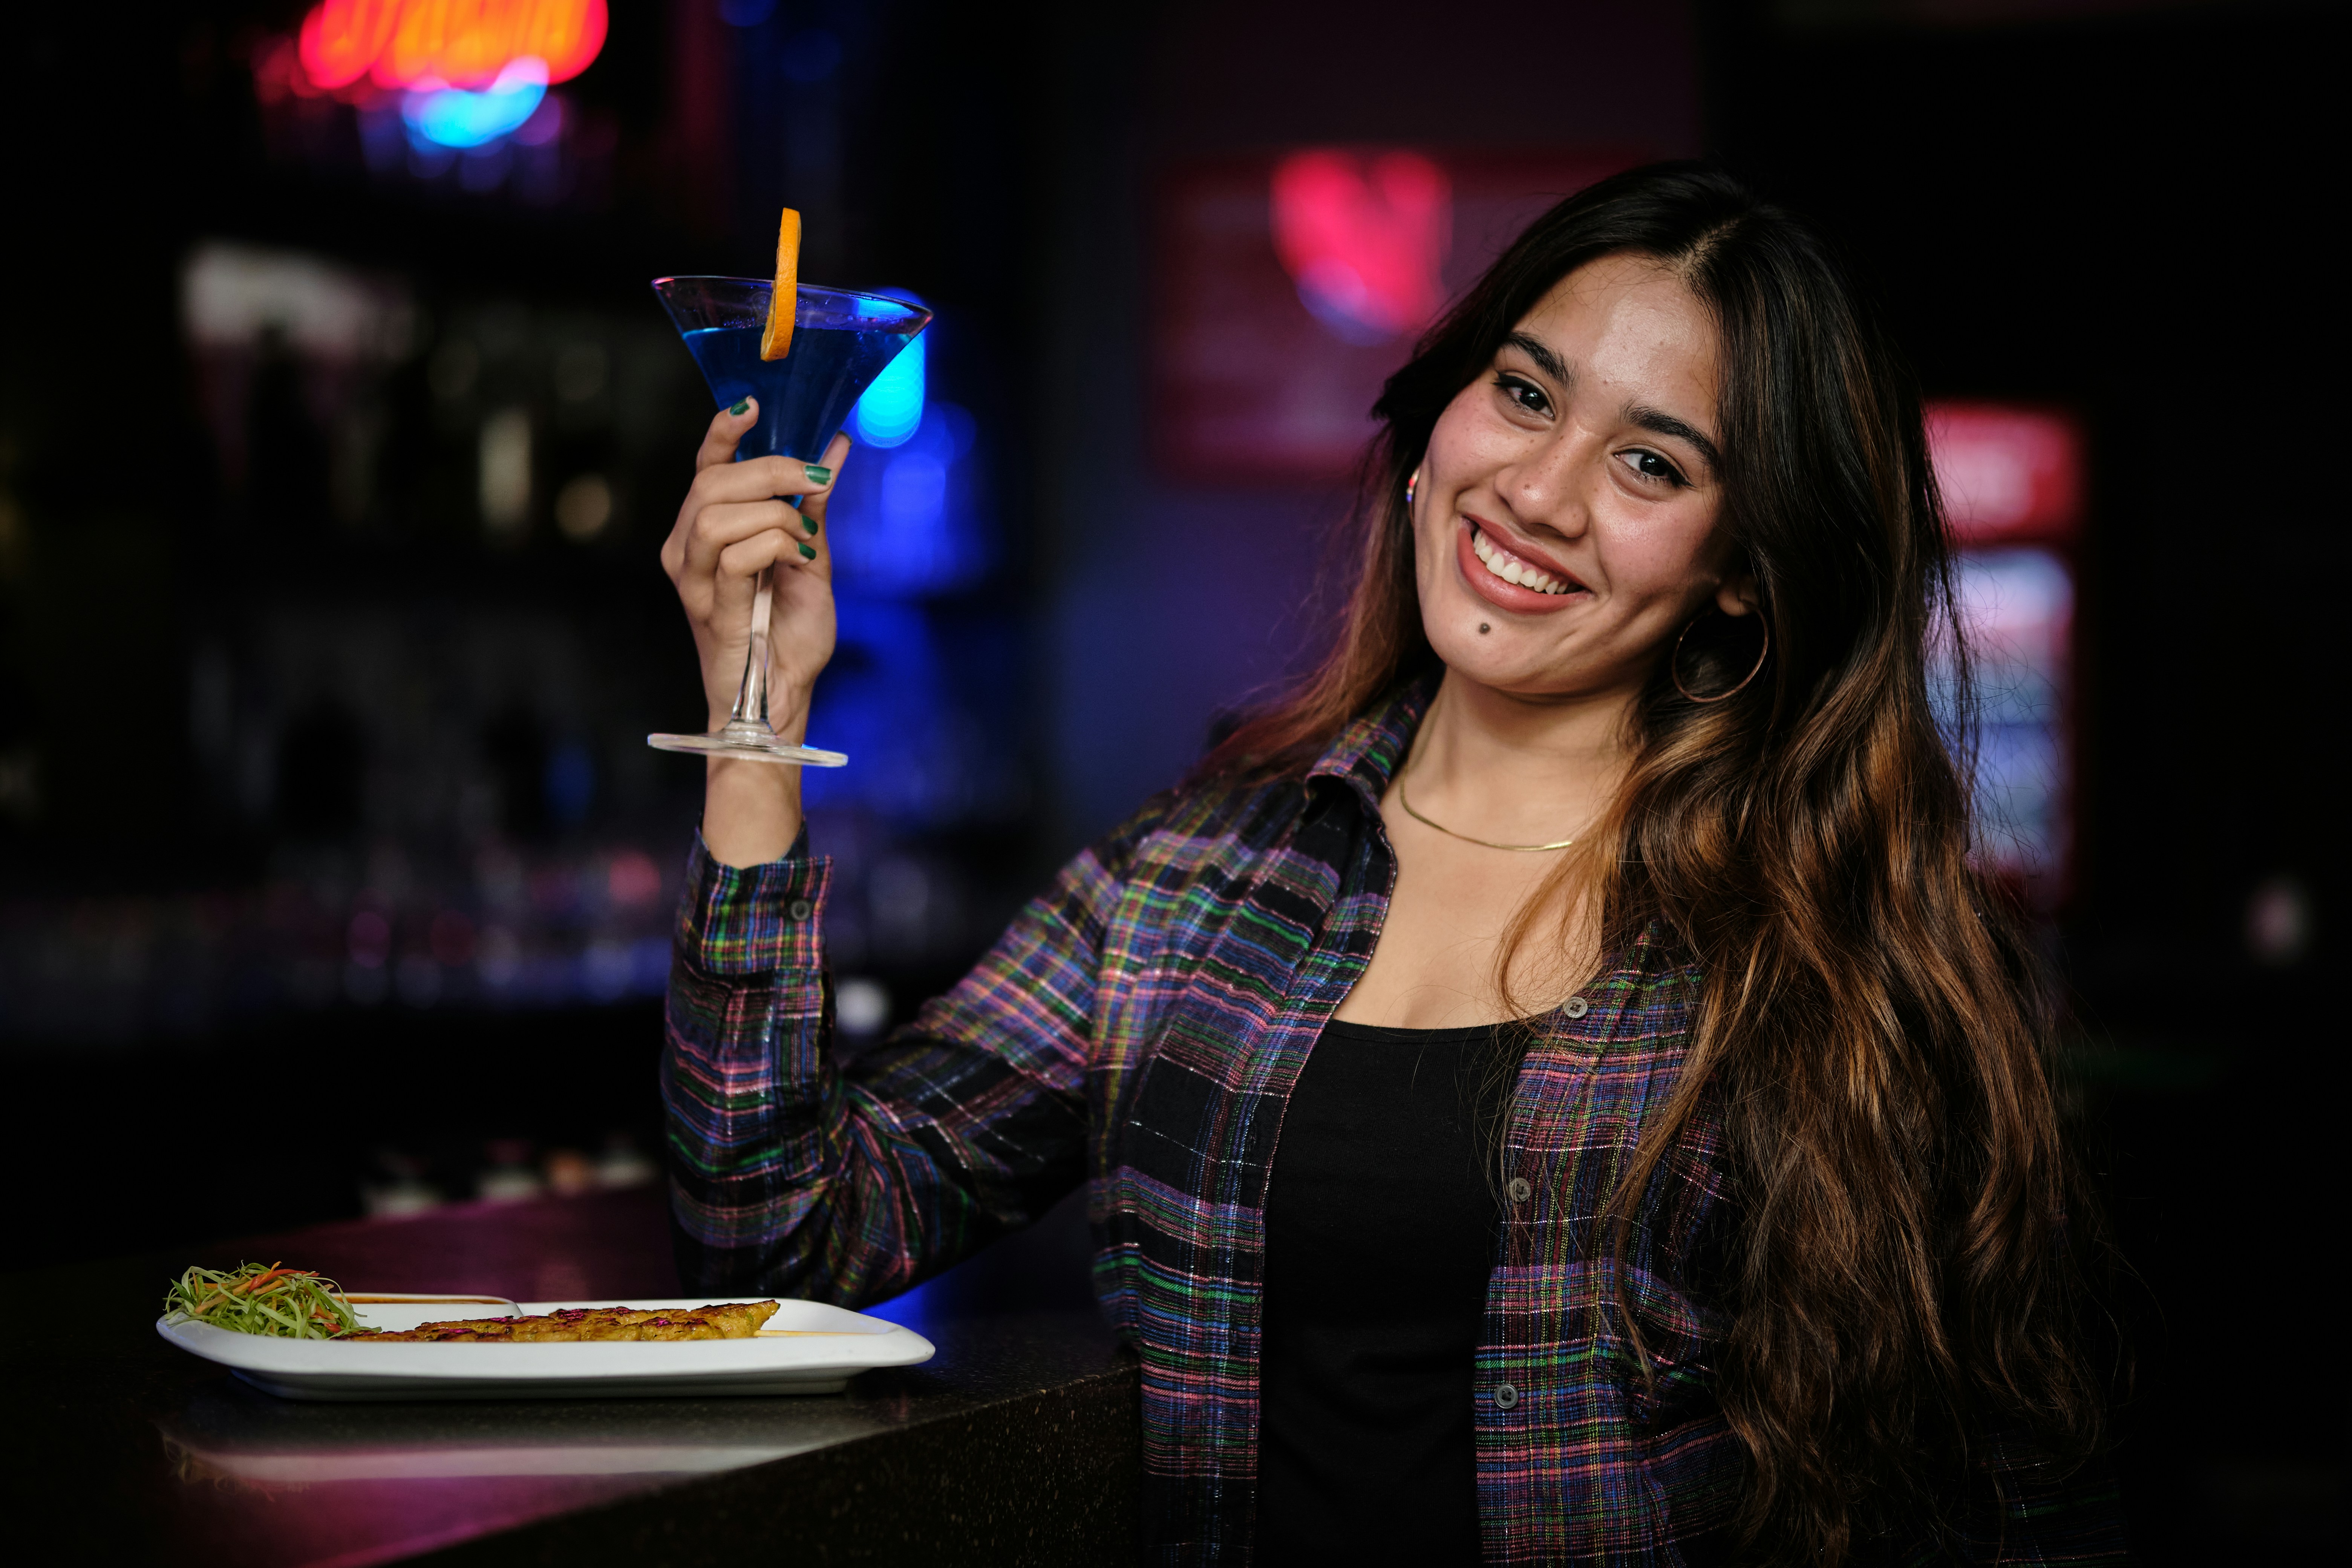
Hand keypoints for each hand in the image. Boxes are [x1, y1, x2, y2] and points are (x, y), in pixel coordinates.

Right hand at [659, 400, 851, 865]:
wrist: (786, 695)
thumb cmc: (790, 634)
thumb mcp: (812, 556)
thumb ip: (813, 504)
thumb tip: (834, 448)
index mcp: (708, 530)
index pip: (705, 467)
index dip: (722, 432)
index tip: (752, 405)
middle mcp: (687, 549)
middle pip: (711, 481)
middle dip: (769, 469)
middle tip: (813, 480)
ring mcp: (692, 578)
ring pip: (716, 512)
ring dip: (773, 515)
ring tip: (803, 541)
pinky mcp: (705, 606)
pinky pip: (733, 556)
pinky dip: (773, 547)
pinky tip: (797, 561)